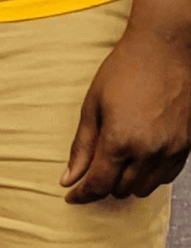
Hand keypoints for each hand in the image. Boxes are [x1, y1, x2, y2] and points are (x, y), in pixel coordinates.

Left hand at [62, 23, 190, 202]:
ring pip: (146, 188)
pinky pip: (167, 177)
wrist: (168, 50)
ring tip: (113, 166)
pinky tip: (138, 161)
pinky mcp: (188, 147)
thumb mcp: (93, 105)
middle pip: (121, 189)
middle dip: (102, 186)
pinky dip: (150, 176)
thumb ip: (81, 146)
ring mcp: (172, 150)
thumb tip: (68, 178)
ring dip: (126, 183)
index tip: (71, 196)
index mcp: (121, 141)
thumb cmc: (125, 70)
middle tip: (89, 175)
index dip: (82, 194)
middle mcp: (149, 151)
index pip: (98, 183)